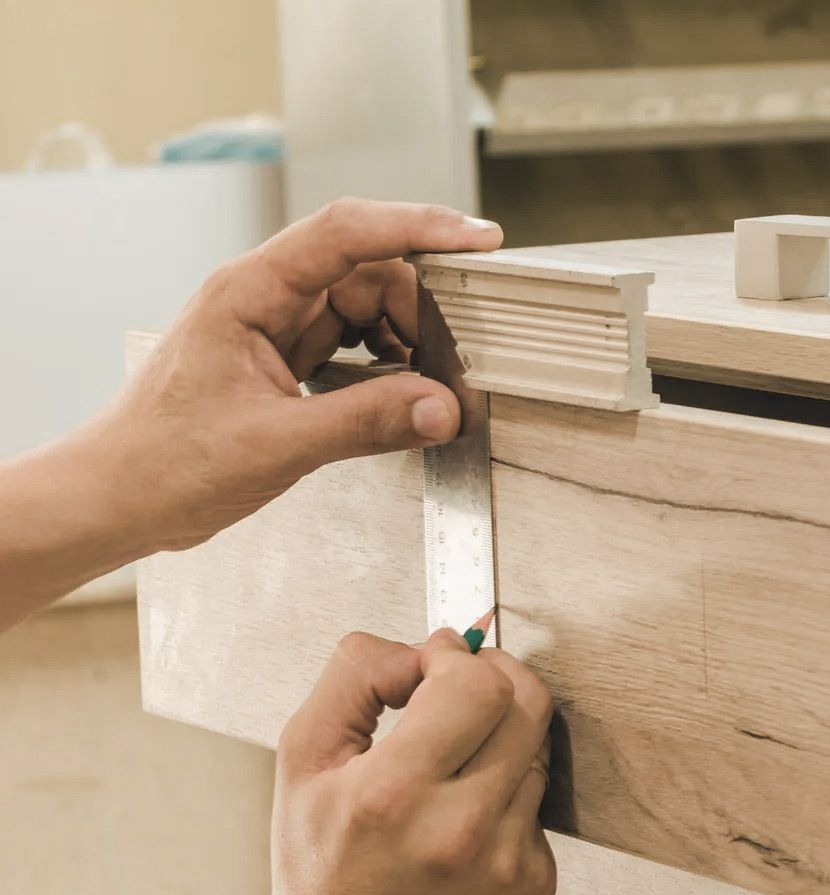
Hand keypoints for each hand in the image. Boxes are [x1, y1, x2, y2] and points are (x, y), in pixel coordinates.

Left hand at [78, 197, 503, 552]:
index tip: (477, 238)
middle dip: (418, 307)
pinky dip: (387, 365)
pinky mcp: (286, 362)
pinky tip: (398, 396)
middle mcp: (263, 299)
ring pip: (364, 308)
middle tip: (452, 357)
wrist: (117, 498)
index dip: (419, 226)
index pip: (347, 233)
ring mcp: (275, 329)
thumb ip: (365, 423)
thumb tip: (440, 407)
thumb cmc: (163, 463)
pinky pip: (353, 345)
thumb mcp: (275, 444)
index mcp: (248, 293)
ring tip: (426, 384)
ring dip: (404, 339)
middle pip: (366, 270)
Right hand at [258, 629, 555, 894]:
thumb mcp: (302, 765)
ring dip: (499, 743)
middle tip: (462, 689)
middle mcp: (460, 832)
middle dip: (497, 678)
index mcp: (393, 796)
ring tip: (447, 774)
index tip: (435, 665)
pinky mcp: (538, 887)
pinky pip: (538, 809)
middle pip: (528, 705)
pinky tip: (459, 832)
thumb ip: (356, 680)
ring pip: (536, 753)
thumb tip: (424, 644)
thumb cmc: (319, 876)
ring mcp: (509, 865)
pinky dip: (505, 802)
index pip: (476, 684)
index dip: (460, 657)